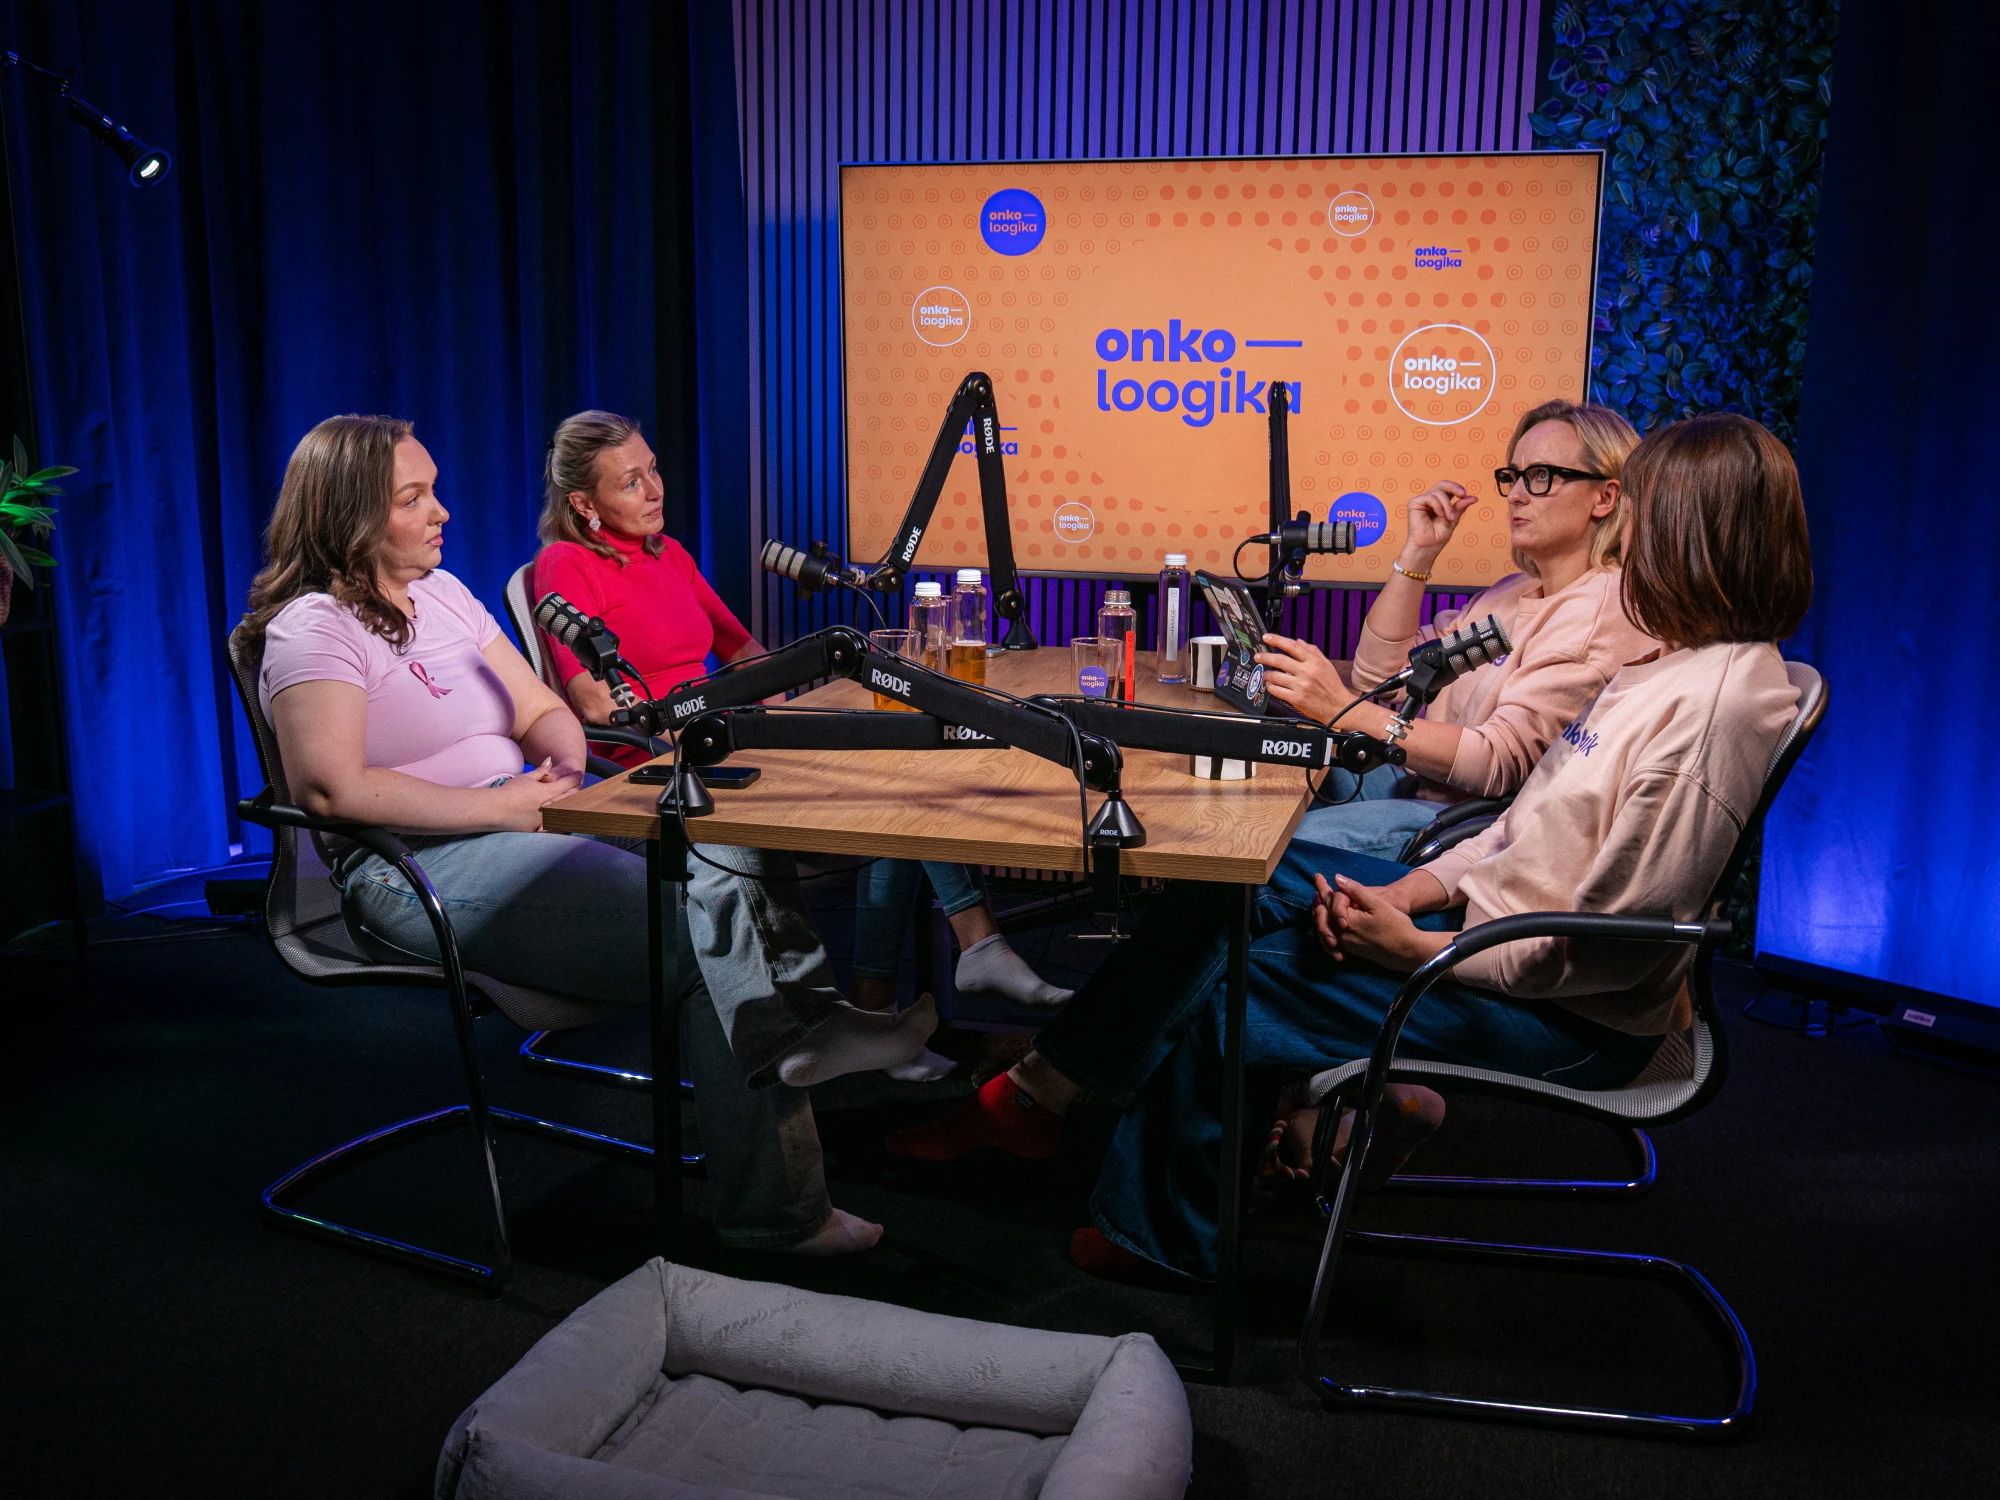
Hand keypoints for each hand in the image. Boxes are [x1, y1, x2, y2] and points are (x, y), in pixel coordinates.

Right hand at [488, 758, 579, 831]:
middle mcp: (550, 805)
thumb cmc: (509, 792)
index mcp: (547, 791)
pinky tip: (570, 822)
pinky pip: (558, 827)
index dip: (575, 778)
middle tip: (585, 790)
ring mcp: (546, 819)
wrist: (495, 809)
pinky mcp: (540, 830)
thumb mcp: (525, 778)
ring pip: (568, 813)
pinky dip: (565, 823)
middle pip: (571, 798)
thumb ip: (540, 771)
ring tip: (583, 805)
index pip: (567, 783)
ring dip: (576, 808)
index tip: (580, 774)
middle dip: (579, 793)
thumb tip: (550, 760)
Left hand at [1255, 634, 1350, 722]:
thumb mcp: (1326, 665)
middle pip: (1280, 660)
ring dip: (1267, 674)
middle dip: (1265, 657)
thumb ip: (1312, 651)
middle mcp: (1306, 672)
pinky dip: (1271, 687)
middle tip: (1258, 656)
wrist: (1338, 707)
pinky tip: (1270, 685)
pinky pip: (1277, 691)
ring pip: (1275, 676)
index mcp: (1314, 662)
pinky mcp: (1296, 699)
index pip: (1292, 646)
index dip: (1277, 640)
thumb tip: (1298, 641)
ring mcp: (1300, 686)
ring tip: (1266, 674)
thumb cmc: (1332, 686)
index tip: (1267, 637)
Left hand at [1311, 873, 1449, 971]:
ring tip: (1321, 901)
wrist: (1407, 950)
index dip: (1322, 887)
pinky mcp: (1351, 950)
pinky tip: (1331, 920)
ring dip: (1322, 913)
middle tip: (1319, 887)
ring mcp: (1345, 944)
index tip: (1318, 876)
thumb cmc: (1396, 925)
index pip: (1328, 901)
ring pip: (1325, 927)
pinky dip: (1328, 926)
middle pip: (1322, 915)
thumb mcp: (1378, 904)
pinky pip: (1332, 937)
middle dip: (1320, 900)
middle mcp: (1342, 934)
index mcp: (1347, 921)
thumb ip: (1356, 891)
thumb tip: (1337, 878)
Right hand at [1401, 480, 1476, 566]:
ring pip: (1438, 493)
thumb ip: (1460, 507)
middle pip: (1442, 484)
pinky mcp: (1414, 503)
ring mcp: (1421, 501)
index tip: (1464, 495)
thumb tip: (1474, 497)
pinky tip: (1439, 516)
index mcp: (1438, 502)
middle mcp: (1429, 499)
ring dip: (1447, 506)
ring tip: (1449, 519)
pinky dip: (1438, 506)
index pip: (1447, 488)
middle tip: (1462, 494)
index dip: (1456, 488)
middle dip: (1454, 487)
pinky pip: (1430, 498)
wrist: (1428, 547)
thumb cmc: (1438, 536)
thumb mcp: (1454, 519)